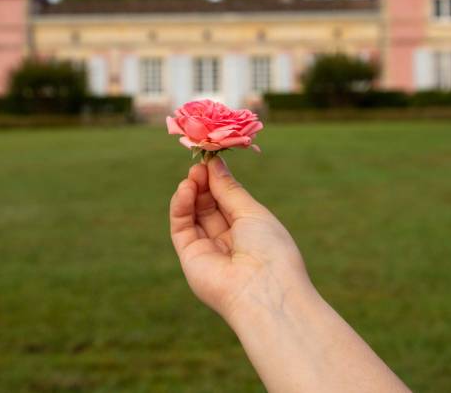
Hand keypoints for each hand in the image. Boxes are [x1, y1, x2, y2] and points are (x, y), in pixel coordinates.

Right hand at [169, 156, 312, 323]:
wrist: (264, 291)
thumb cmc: (270, 249)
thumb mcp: (252, 212)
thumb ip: (229, 189)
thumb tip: (214, 164)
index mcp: (249, 231)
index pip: (228, 200)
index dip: (218, 180)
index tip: (211, 159)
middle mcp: (228, 241)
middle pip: (209, 205)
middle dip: (203, 183)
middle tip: (199, 165)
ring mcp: (208, 249)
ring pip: (193, 214)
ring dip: (191, 192)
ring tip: (193, 175)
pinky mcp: (190, 257)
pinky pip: (181, 227)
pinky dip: (181, 206)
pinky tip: (186, 190)